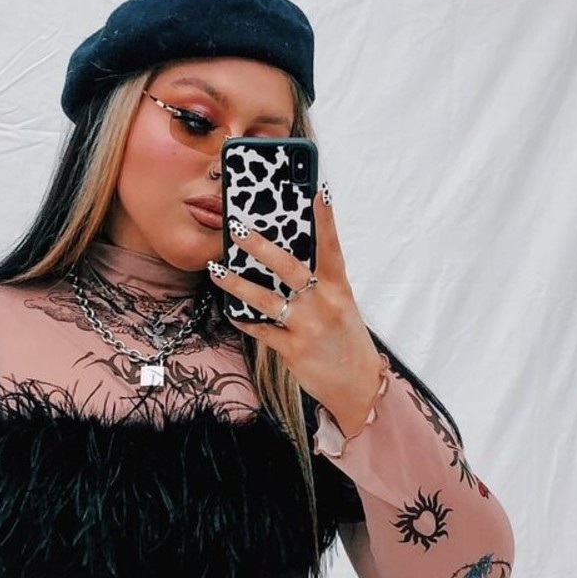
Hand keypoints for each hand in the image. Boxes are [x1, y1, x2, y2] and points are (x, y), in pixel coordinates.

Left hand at [207, 187, 385, 436]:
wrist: (359, 388)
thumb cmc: (347, 342)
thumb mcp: (342, 308)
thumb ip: (320, 285)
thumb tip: (287, 261)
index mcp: (339, 289)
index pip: (331, 246)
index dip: (324, 218)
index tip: (315, 190)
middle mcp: (324, 304)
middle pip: (289, 268)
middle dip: (261, 247)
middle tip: (238, 228)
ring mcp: (308, 327)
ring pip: (267, 300)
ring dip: (238, 284)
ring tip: (216, 270)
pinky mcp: (294, 350)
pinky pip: (261, 331)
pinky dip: (244, 320)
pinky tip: (229, 310)